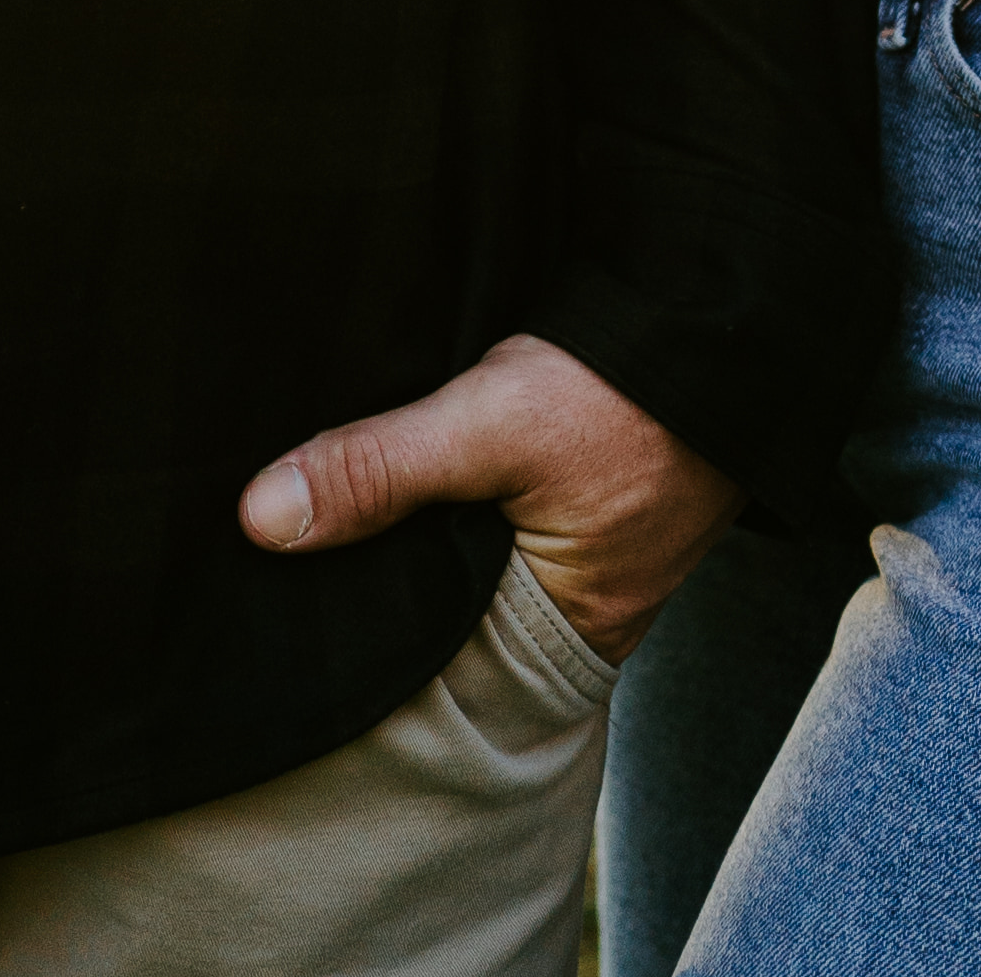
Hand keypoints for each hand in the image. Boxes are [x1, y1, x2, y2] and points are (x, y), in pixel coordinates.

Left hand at [238, 329, 736, 659]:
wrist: (720, 312)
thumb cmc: (620, 389)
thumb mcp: (490, 424)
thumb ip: (381, 470)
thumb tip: (260, 521)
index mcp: (558, 637)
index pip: (431, 669)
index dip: (359, 641)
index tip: (275, 611)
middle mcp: (569, 611)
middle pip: (443, 614)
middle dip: (376, 584)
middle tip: (275, 556)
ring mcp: (578, 555)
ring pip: (461, 560)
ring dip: (409, 532)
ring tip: (314, 508)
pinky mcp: (576, 497)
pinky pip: (488, 518)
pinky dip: (445, 496)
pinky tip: (392, 466)